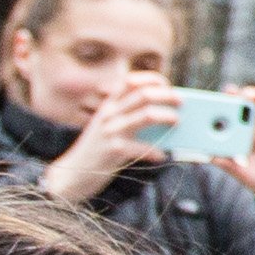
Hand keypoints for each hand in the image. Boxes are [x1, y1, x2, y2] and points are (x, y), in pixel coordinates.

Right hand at [41, 72, 184, 204]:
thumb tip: (165, 115)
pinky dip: (156, 151)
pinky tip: (161, 155)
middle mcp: (108, 114)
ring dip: (167, 117)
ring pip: (147, 115)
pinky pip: (142, 147)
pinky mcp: (114, 150)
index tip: (167, 85)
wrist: (72, 174)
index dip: (151, 80)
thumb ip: (128, 118)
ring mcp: (110, 131)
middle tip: (181, 102)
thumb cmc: (98, 151)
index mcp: (108, 106)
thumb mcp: (108, 128)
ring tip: (177, 122)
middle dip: (167, 96)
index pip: (130, 81)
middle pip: (143, 95)